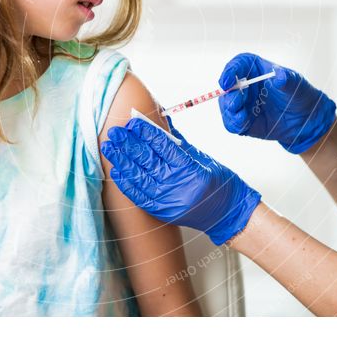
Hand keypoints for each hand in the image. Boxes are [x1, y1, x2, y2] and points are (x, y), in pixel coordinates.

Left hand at [100, 116, 260, 245]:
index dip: (146, 134)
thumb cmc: (217, 182)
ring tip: (110, 147)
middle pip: (148, 161)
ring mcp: (168, 201)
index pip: (163, 147)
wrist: (227, 214)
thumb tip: (157, 122)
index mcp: (191, 169)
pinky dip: (126, 183)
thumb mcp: (201, 157)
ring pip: (139, 177)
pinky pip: (139, 196)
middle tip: (115, 132)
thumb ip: (177, 142)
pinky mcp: (162, 212)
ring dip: (122, 161)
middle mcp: (178, 186)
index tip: (133, 123)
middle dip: (128, 144)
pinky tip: (117, 170)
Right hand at [218, 52, 336, 153]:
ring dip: (230, 111)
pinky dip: (234, 124)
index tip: (227, 82)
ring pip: (226, 105)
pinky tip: (243, 124)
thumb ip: (287, 79)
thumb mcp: (296, 83)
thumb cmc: (298, 94)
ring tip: (242, 117)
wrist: (304, 119)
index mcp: (253, 69)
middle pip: (226, 87)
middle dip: (229, 96)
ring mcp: (242, 103)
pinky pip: (231, 123)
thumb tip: (278, 78)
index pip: (236, 66)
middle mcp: (244, 85)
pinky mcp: (242, 120)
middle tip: (237, 104)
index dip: (229, 72)